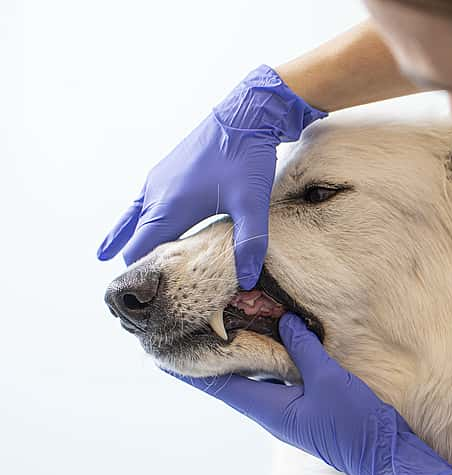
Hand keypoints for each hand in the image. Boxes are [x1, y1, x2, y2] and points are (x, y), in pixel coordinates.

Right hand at [97, 65, 326, 288]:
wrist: (247, 113)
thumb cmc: (247, 157)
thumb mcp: (252, 204)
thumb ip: (250, 243)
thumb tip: (248, 278)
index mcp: (171, 206)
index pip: (141, 250)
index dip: (139, 275)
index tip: (136, 299)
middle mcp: (157, 193)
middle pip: (135, 236)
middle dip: (134, 261)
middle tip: (129, 289)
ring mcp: (160, 178)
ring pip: (136, 216)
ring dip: (130, 237)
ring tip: (112, 256)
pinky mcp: (169, 169)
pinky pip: (145, 201)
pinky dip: (137, 217)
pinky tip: (137, 221)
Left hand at [171, 313, 451, 474]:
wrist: (384, 458)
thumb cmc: (356, 424)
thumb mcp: (330, 380)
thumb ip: (304, 349)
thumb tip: (283, 320)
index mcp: (268, 409)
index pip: (218, 384)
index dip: (189, 368)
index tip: (159, 351)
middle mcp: (271, 412)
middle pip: (230, 380)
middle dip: (209, 357)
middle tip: (190, 328)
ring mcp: (287, 412)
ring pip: (253, 379)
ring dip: (238, 356)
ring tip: (224, 327)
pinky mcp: (304, 409)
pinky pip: (276, 380)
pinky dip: (266, 359)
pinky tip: (270, 340)